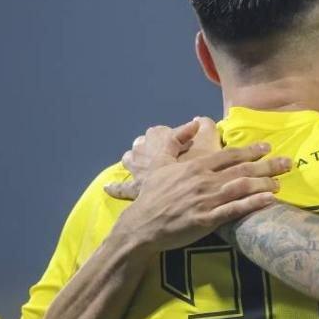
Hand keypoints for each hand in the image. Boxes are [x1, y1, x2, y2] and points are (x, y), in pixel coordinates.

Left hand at [106, 117, 221, 199]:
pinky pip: (122, 188)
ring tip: (142, 160)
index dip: (174, 134)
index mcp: (160, 138)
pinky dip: (116, 187)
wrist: (188, 196)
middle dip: (152, 143)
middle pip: (142, 142)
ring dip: (135, 157)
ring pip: (129, 159)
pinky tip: (108, 187)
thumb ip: (205, 125)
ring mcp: (138, 170)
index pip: (162, 131)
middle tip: (167, 149)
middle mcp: (144, 152)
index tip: (189, 137)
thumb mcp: (210, 139)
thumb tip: (197, 122)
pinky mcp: (136, 190)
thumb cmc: (200, 167)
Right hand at [112, 143, 291, 253]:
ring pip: (242, 188)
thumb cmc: (152, 195)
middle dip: (268, 165)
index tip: (267, 147)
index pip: (230, 155)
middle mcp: (204, 180)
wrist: (141, 225)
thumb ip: (175, 141)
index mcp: (195, 166)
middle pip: (242, 169)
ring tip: (280, 183)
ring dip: (264, 184)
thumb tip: (193, 123)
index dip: (251, 150)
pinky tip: (268, 200)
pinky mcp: (207, 220)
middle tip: (287, 163)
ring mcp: (206, 200)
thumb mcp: (160, 164)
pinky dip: (253, 203)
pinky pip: (235, 210)